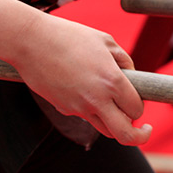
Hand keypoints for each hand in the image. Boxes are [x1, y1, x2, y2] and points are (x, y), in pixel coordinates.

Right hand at [5, 13, 150, 145]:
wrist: (30, 41)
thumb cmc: (69, 36)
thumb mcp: (105, 41)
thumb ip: (125, 60)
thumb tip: (133, 76)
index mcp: (112, 81)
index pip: (137, 109)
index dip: (140, 108)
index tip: (139, 104)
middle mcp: (97, 99)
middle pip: (125, 135)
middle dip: (139, 136)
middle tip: (143, 129)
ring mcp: (78, 107)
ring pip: (105, 130)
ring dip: (115, 125)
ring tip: (117, 111)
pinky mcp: (63, 108)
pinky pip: (84, 115)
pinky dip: (90, 109)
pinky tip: (83, 88)